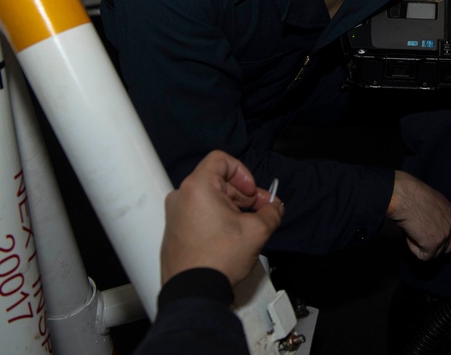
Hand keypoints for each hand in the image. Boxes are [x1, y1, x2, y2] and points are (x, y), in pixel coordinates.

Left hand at [160, 150, 284, 286]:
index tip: (252, 192)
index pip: (221, 160)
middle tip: (261, 210)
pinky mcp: (174, 231)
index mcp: (198, 187)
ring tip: (248, 226)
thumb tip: (275, 209)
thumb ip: (271, 212)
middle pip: (217, 180)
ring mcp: (175, 215)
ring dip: (232, 207)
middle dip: (243, 194)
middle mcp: (181, 197)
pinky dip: (217, 218)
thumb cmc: (217, 259)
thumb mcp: (257, 231)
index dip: (242, 172)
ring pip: (209, 198)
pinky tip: (231, 236)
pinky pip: (199, 213)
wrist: (194, 291)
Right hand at [387, 171, 450, 259]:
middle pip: (447, 247)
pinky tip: (409, 236)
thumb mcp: (430, 201)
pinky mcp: (434, 244)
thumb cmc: (411, 194)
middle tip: (420, 240)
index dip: (446, 242)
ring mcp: (444, 235)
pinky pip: (424, 256)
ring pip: (434, 253)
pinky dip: (414, 249)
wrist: (405, 196)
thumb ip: (435, 214)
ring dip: (420, 245)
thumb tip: (428, 223)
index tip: (434, 242)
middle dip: (434, 247)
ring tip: (411, 231)